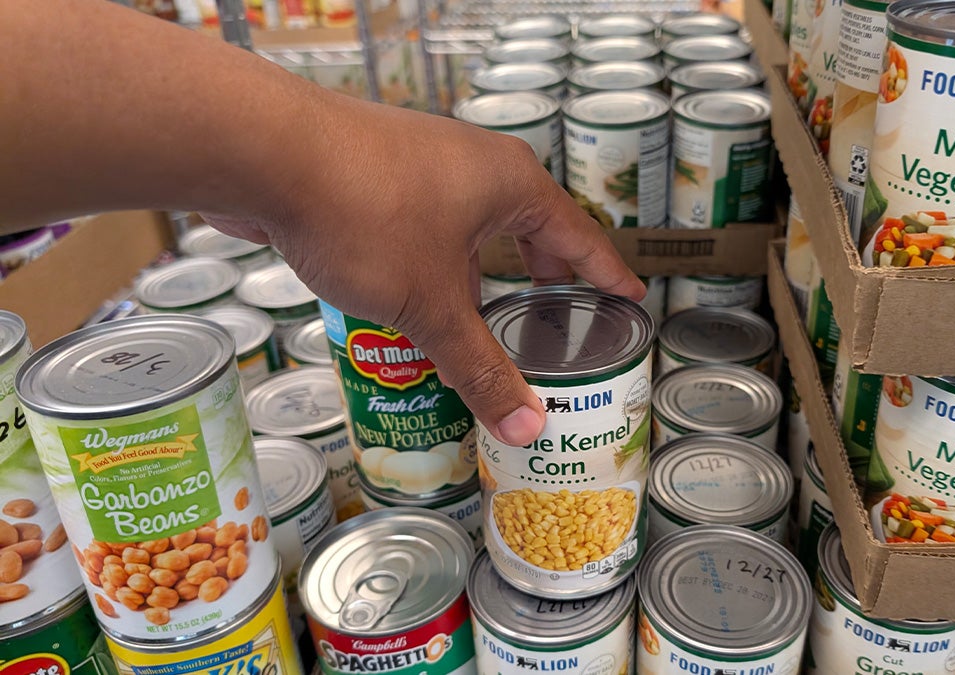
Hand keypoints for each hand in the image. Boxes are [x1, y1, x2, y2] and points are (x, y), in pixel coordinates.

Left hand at [203, 90, 643, 446]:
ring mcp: (420, 160)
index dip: (604, 272)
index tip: (627, 294)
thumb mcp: (431, 306)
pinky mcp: (372, 168)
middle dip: (538, 270)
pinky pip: (422, 220)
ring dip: (476, 268)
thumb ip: (480, 368)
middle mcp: (472, 161)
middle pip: (525, 223)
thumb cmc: (364, 212)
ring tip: (477, 314)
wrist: (263, 150)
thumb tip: (528, 425)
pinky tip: (411, 293)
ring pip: (466, 222)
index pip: (578, 233)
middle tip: (553, 309)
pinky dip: (431, 258)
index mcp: (510, 183)